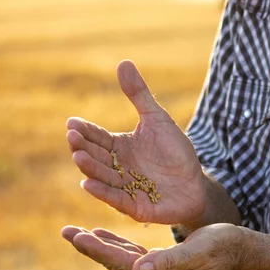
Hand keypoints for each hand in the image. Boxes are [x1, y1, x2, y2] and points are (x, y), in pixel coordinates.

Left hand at [61, 223, 246, 269]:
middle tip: (66, 232)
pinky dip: (117, 243)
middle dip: (90, 246)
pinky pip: (132, 254)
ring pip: (121, 257)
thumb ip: (168, 262)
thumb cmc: (224, 249)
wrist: (243, 253)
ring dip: (100, 244)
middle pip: (115, 262)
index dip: (97, 250)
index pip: (121, 264)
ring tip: (78, 233)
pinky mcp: (163, 263)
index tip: (76, 236)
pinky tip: (106, 235)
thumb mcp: (198, 252)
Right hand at [66, 60, 206, 223]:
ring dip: (89, 169)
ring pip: (102, 178)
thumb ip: (138, 95)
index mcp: (118, 147)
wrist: (197, 183)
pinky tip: (88, 184)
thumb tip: (123, 62)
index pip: (97, 137)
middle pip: (96, 157)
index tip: (72, 123)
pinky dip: (102, 193)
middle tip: (72, 137)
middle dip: (83, 148)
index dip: (85, 131)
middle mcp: (117, 168)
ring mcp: (124, 188)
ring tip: (78, 157)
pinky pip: (116, 200)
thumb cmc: (175, 152)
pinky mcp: (135, 207)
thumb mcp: (157, 119)